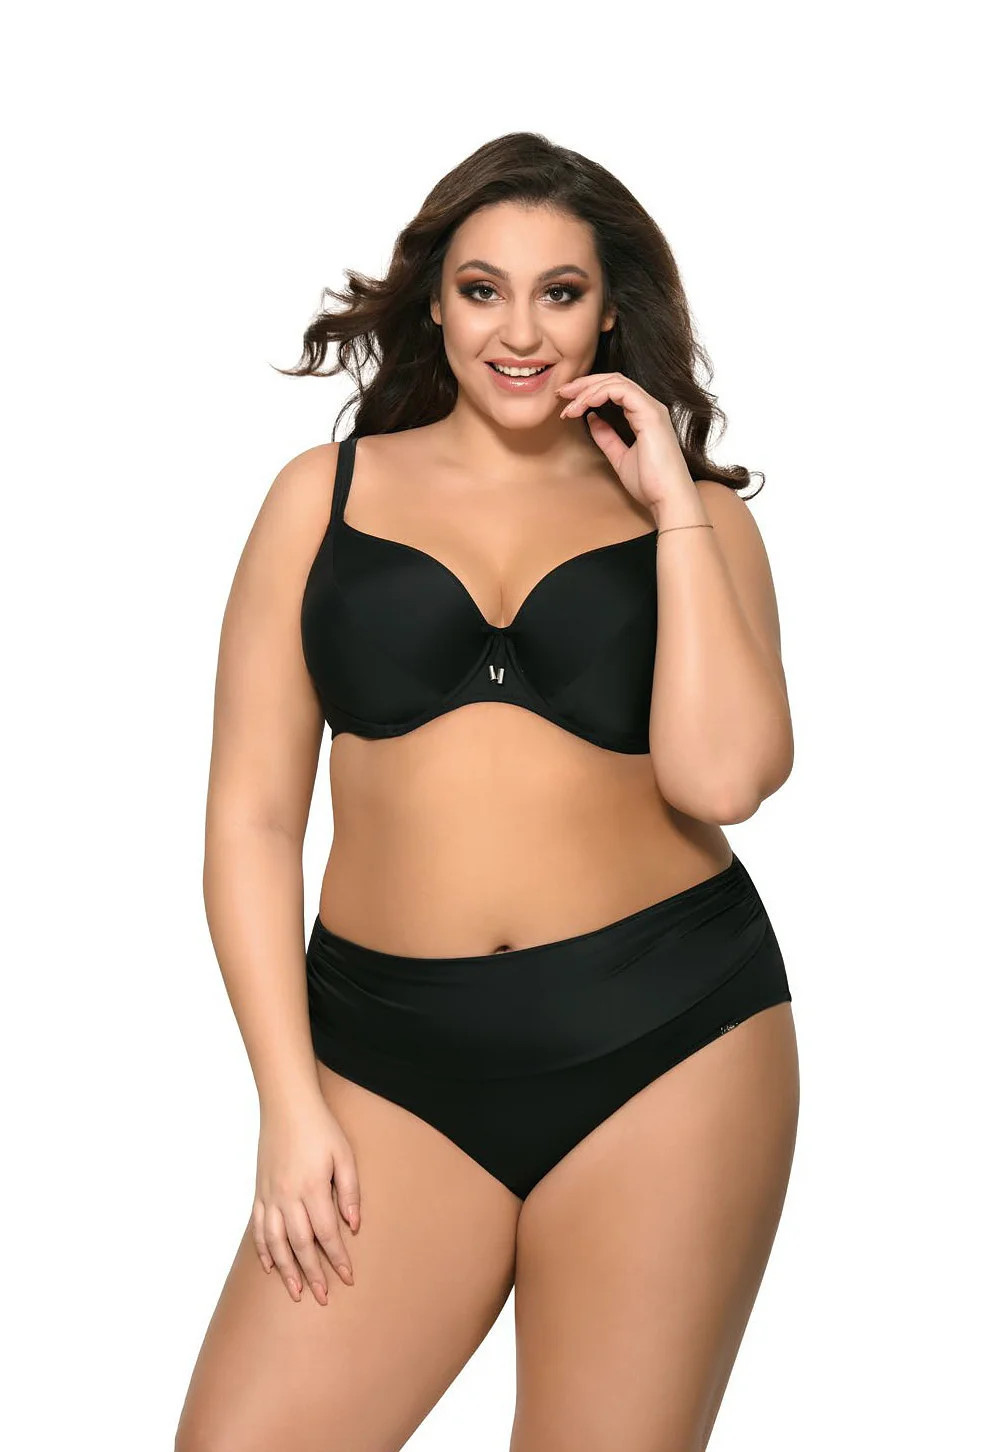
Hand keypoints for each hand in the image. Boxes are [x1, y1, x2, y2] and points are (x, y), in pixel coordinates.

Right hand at [252, 1089, 360, 1303]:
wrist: (287, 1106)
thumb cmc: (320, 1128)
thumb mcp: (345, 1154)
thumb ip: (350, 1191)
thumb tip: (353, 1225)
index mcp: (313, 1188)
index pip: (327, 1233)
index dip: (337, 1258)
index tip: (347, 1277)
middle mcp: (288, 1197)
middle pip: (300, 1245)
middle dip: (313, 1274)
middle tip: (322, 1297)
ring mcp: (270, 1196)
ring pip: (276, 1242)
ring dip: (286, 1270)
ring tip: (295, 1292)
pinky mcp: (260, 1192)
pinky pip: (258, 1228)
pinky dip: (263, 1250)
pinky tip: (269, 1266)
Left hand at [556, 371, 693, 510]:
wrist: (668, 499)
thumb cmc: (650, 484)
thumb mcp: (619, 457)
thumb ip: (606, 437)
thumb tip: (592, 418)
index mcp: (644, 416)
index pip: (615, 390)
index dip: (588, 391)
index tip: (567, 404)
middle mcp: (649, 407)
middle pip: (613, 380)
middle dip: (584, 384)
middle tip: (562, 393)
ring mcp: (652, 409)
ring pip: (616, 382)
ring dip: (588, 390)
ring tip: (569, 406)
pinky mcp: (651, 415)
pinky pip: (622, 391)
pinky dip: (600, 393)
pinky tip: (584, 405)